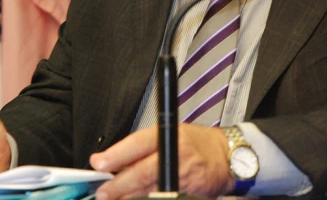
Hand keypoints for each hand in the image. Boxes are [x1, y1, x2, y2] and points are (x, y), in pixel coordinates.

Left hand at [89, 124, 233, 199]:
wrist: (227, 157)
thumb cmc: (199, 143)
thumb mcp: (173, 133)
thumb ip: (146, 146)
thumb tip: (118, 158)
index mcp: (169, 135)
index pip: (138, 144)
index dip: (116, 154)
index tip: (99, 162)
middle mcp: (176, 155)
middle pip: (141, 172)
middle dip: (118, 184)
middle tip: (103, 190)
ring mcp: (182, 176)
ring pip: (149, 189)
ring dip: (128, 195)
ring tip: (114, 197)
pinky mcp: (187, 192)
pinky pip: (162, 196)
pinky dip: (147, 198)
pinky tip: (136, 199)